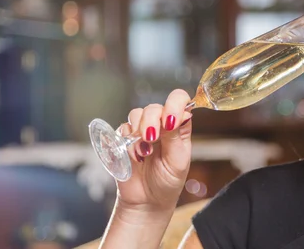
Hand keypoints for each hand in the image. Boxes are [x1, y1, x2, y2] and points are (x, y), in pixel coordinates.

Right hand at [115, 89, 192, 212]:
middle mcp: (160, 125)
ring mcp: (141, 131)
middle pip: (154, 107)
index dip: (174, 104)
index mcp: (178, 126)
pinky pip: (122, 129)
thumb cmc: (167, 182)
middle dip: (151, 120)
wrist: (146, 202)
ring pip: (136, 114)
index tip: (170, 120)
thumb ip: (176, 137)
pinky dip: (126, 140)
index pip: (179, 101)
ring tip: (144, 151)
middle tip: (152, 138)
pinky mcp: (124, 140)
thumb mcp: (178, 162)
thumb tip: (181, 114)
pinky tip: (135, 156)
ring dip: (139, 129)